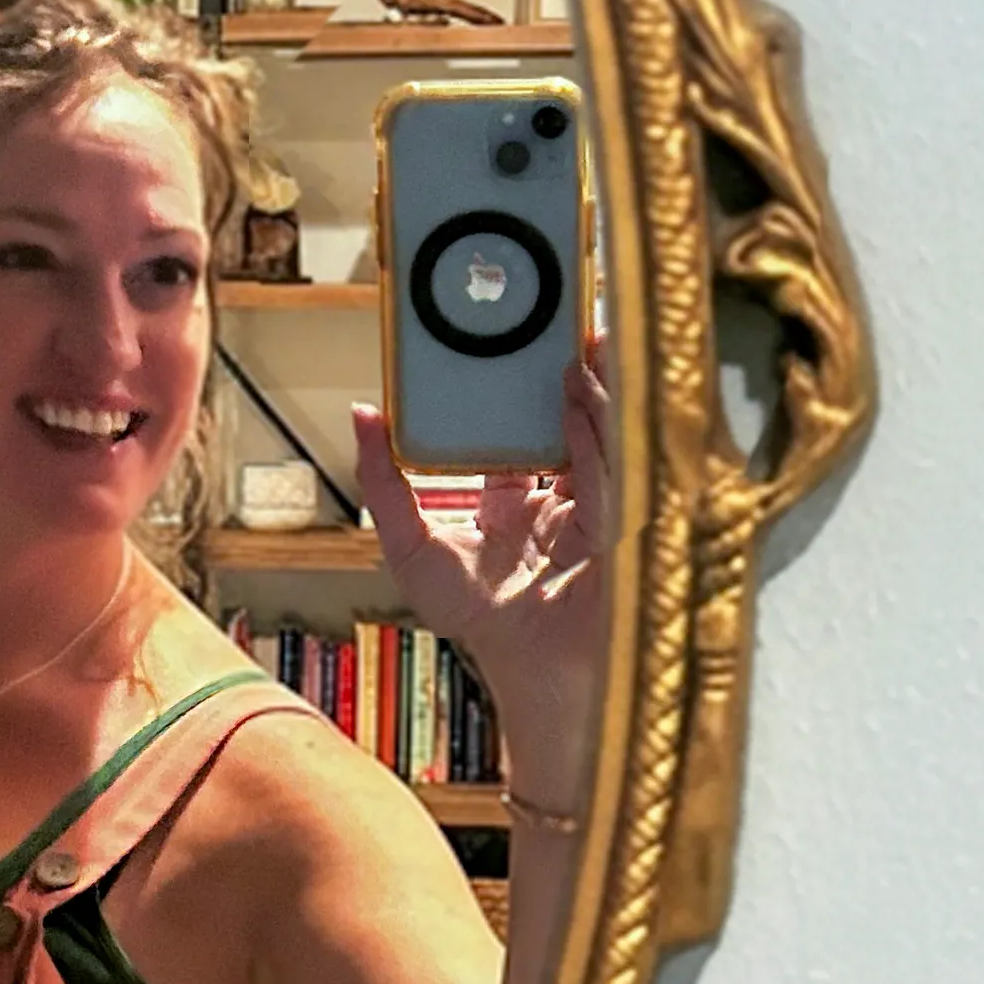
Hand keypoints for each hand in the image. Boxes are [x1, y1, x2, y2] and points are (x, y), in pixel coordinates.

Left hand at [351, 344, 611, 814]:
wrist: (534, 674)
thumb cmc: (479, 619)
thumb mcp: (410, 544)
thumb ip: (384, 482)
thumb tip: (362, 413)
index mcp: (520, 496)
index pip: (523, 423)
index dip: (514, 380)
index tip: (506, 331)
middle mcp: (562, 494)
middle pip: (569, 414)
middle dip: (565, 365)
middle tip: (554, 310)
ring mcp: (598, 503)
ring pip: (598, 426)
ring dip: (591, 378)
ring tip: (578, 326)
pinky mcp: (622, 519)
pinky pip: (610, 459)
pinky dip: (597, 421)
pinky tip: (580, 384)